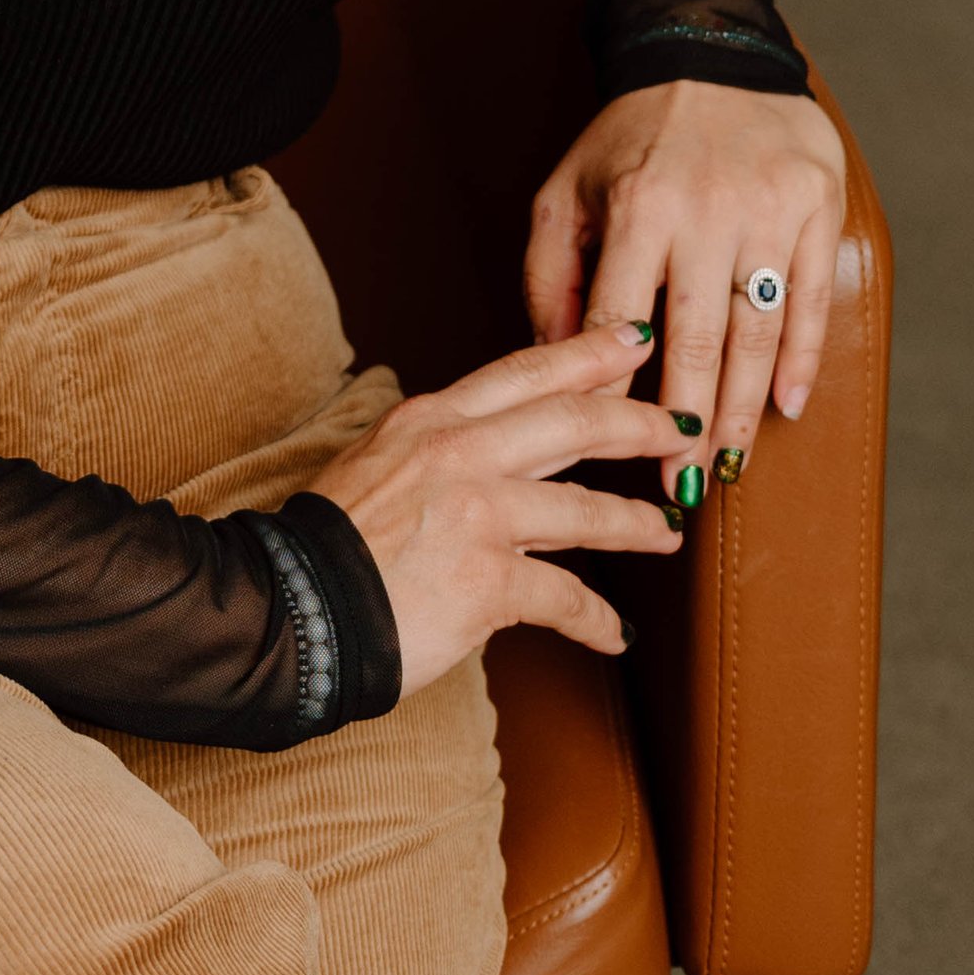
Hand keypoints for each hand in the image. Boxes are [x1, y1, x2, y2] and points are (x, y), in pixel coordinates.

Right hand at [308, 326, 685, 700]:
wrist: (292, 608)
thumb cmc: (332, 545)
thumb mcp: (381, 465)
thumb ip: (444, 452)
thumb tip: (504, 456)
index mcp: (430, 419)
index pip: (524, 371)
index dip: (587, 354)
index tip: (633, 340)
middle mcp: (457, 452)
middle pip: (572, 421)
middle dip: (639, 422)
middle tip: (681, 427)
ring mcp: (475, 513)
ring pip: (584, 509)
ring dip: (635, 524)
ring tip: (667, 532)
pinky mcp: (486, 579)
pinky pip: (566, 596)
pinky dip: (598, 620)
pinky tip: (617, 633)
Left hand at [526, 80, 847, 502]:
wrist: (711, 57)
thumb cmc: (630, 138)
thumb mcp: (567, 189)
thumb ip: (552, 273)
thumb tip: (553, 357)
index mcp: (638, 206)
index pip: (622, 318)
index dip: (615, 388)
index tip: (609, 449)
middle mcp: (706, 211)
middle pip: (697, 340)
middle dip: (684, 423)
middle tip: (677, 487)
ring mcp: (769, 211)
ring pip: (757, 332)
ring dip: (743, 409)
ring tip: (726, 466)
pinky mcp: (818, 208)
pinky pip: (812, 301)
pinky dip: (802, 361)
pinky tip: (786, 407)